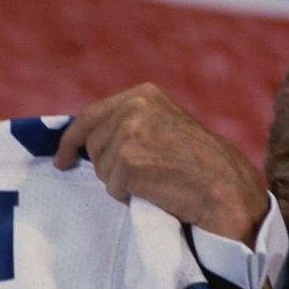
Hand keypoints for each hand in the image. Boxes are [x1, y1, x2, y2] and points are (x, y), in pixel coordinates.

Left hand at [55, 84, 268, 243]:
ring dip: (119, 180)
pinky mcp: (128, 159)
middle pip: (91, 143)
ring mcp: (129, 131)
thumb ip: (131, 123)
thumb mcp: (164, 125)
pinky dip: (127, 194)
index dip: (70, 141)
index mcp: (142, 94)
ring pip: (100, 167)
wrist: (225, 186)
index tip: (62, 158)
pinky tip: (154, 190)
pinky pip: (112, 185)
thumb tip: (86, 139)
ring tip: (153, 179)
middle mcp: (133, 107)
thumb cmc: (197, 162)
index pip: (89, 116)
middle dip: (103, 164)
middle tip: (134, 176)